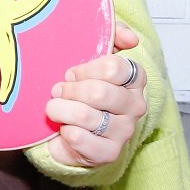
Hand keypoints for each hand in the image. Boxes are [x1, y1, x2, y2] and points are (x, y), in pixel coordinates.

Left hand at [45, 22, 147, 167]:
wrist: (71, 128)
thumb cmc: (82, 89)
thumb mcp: (94, 57)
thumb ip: (113, 36)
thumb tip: (130, 37)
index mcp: (134, 79)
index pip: (115, 67)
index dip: (86, 69)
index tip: (72, 73)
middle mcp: (135, 105)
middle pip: (99, 92)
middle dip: (70, 90)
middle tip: (58, 91)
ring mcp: (124, 130)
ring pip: (86, 116)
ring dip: (61, 109)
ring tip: (54, 108)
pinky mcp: (108, 153)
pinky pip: (78, 138)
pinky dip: (64, 131)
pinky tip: (64, 129)